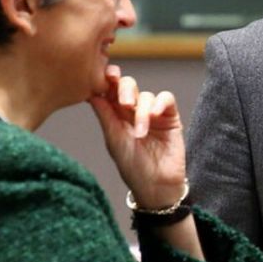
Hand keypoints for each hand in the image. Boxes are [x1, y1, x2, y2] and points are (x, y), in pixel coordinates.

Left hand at [88, 65, 185, 207]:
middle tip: (125, 104)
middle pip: (128, 86)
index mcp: (115, 116)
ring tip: (141, 132)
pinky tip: (155, 115)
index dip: (107, 80)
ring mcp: (153, 113)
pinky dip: (160, 103)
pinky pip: (166, 99)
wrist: (156, 185)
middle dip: (125, 89)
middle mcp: (133, 111)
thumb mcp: (114, 141)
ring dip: (142, 111)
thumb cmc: (133, 167)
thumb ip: (105, 116)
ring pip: (146, 95)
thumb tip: (91, 93)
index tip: (106, 77)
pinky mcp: (170, 117)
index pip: (110, 91)